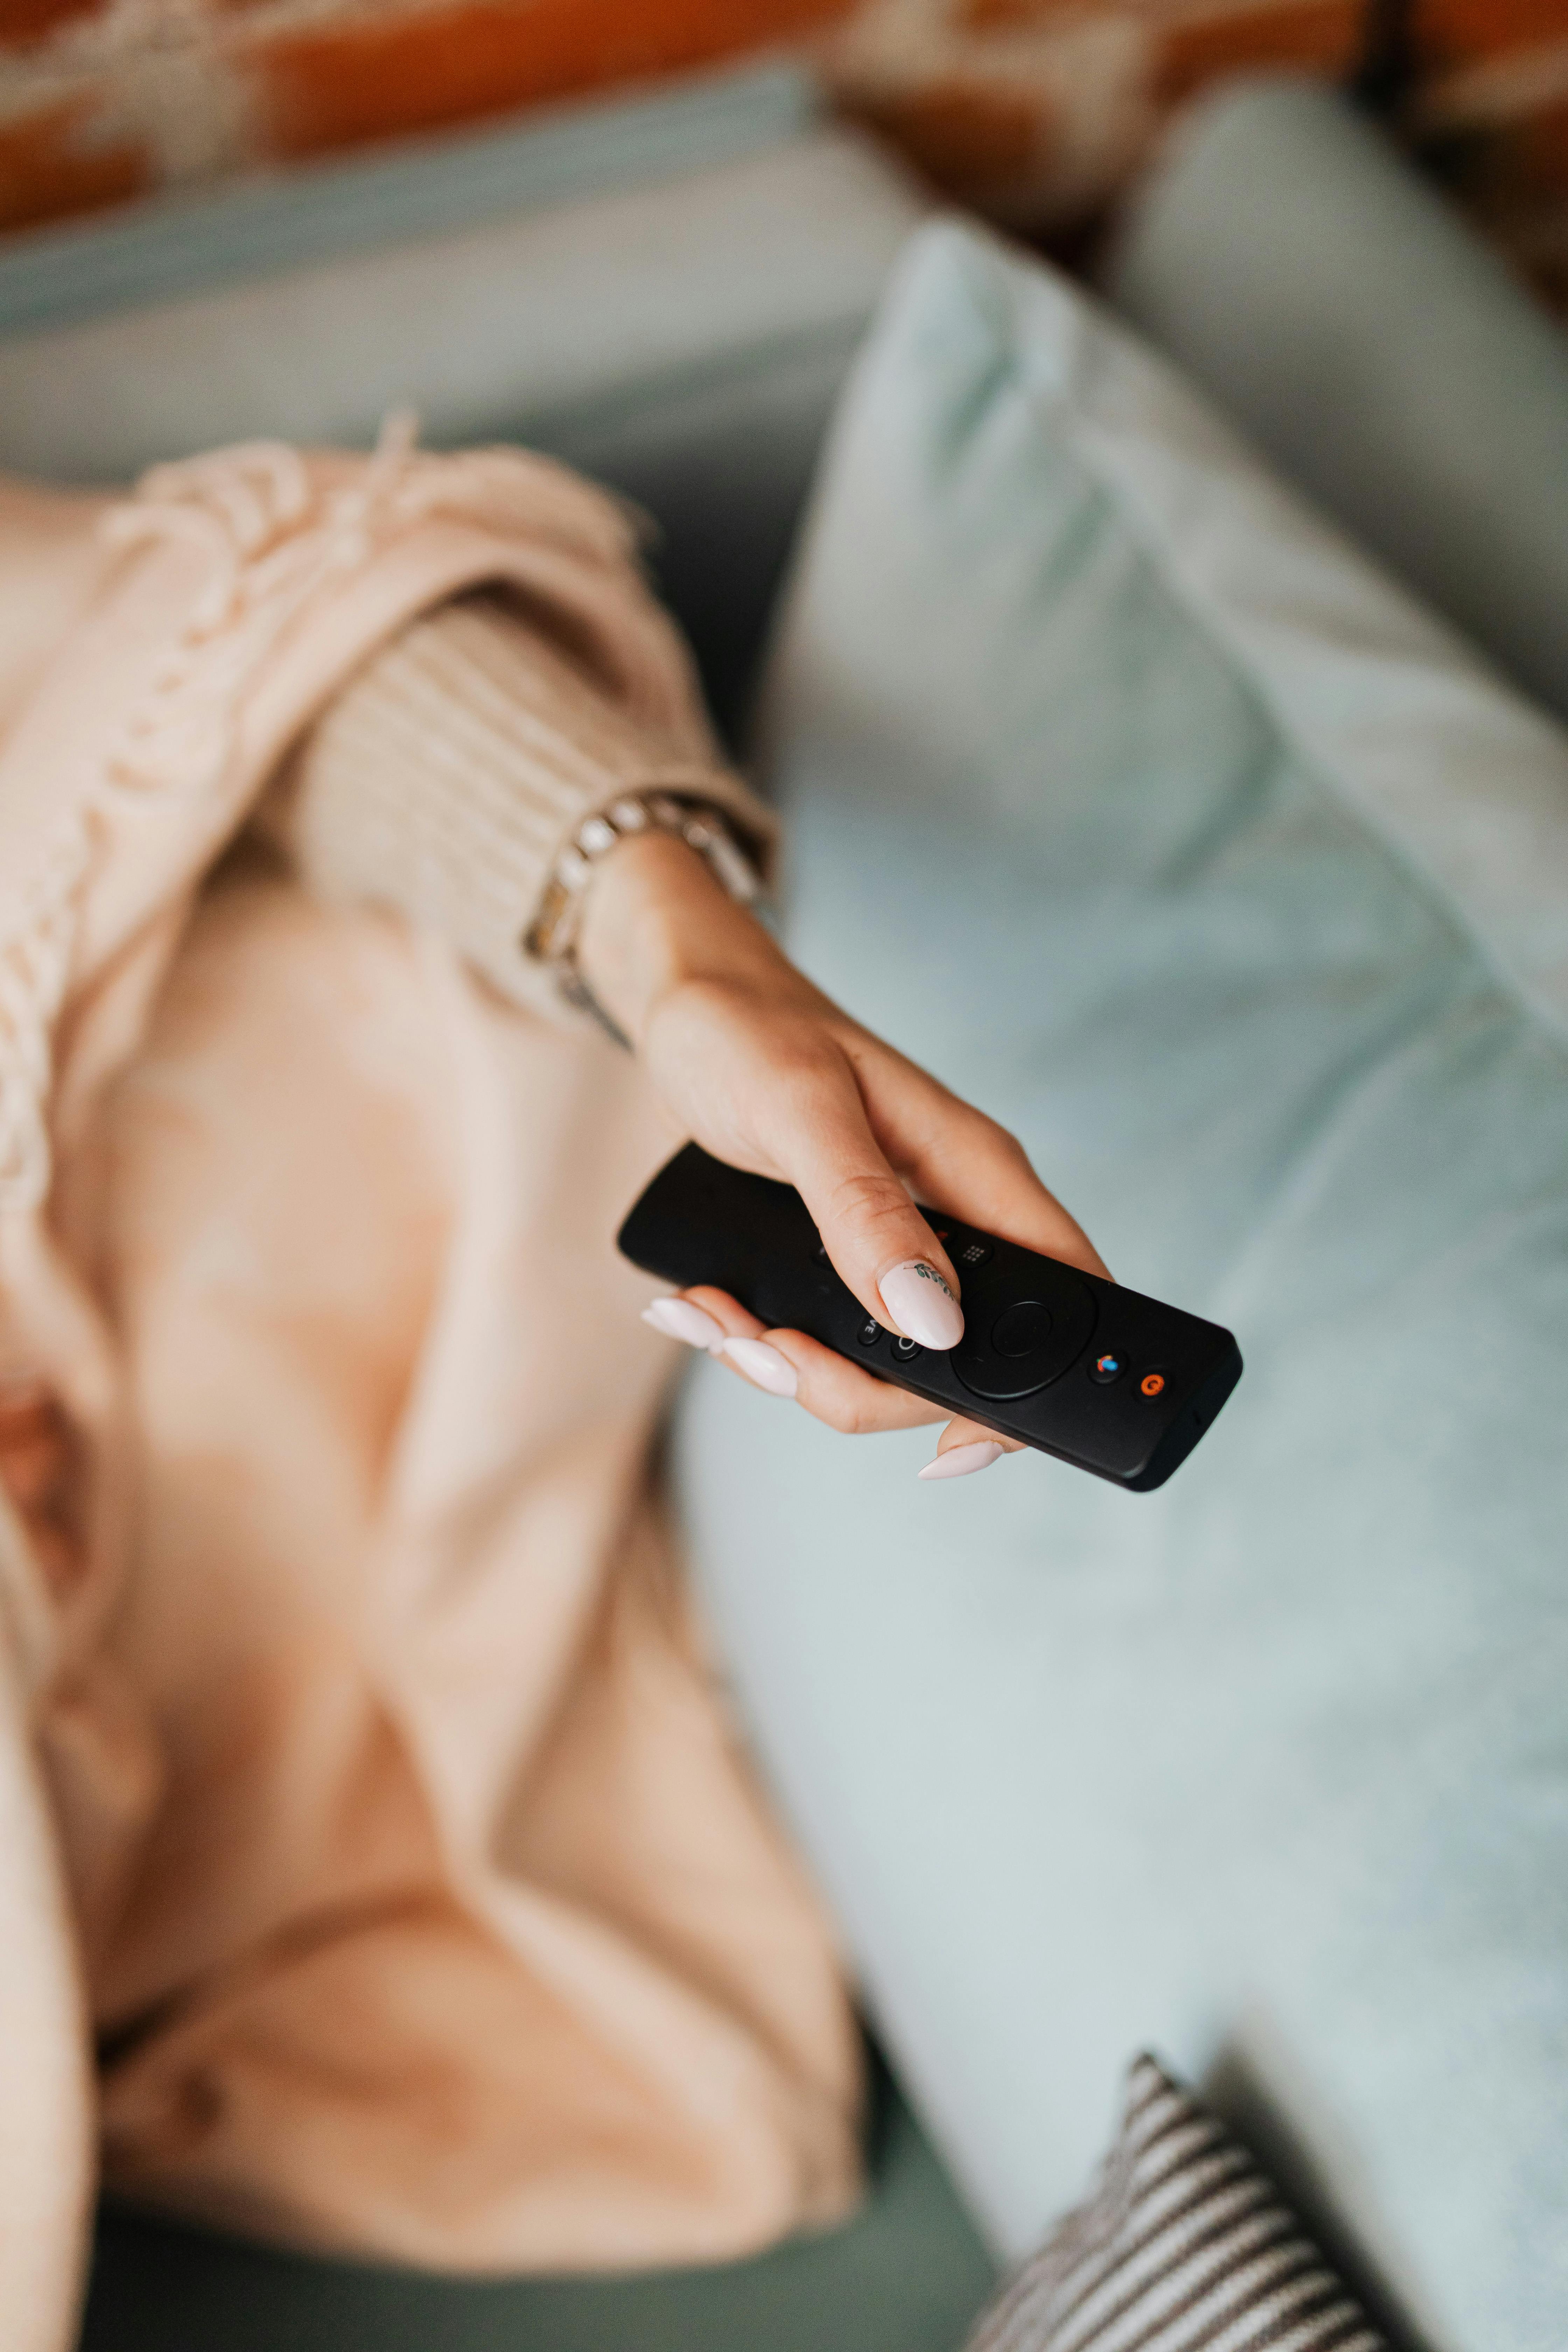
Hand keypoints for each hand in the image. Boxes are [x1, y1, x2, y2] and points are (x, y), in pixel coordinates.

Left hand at [579, 832, 1107, 1478]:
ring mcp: (900, 1240)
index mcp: (978, 1174)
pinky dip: (765, 1337)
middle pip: (954, 1363)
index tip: (949, 1452)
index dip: (1033, 1393)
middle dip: (855, 1384)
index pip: (1065, 1300)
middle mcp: (953, 1216)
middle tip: (765, 1349)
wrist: (684, 994)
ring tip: (718, 1317)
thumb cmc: (745, 1028)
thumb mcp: (800, 1112)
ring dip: (791, 1363)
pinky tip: (712, 1305)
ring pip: (882, 1360)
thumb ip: (865, 1213)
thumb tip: (935, 1323)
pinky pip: (829, 1334)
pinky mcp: (846, 1253)